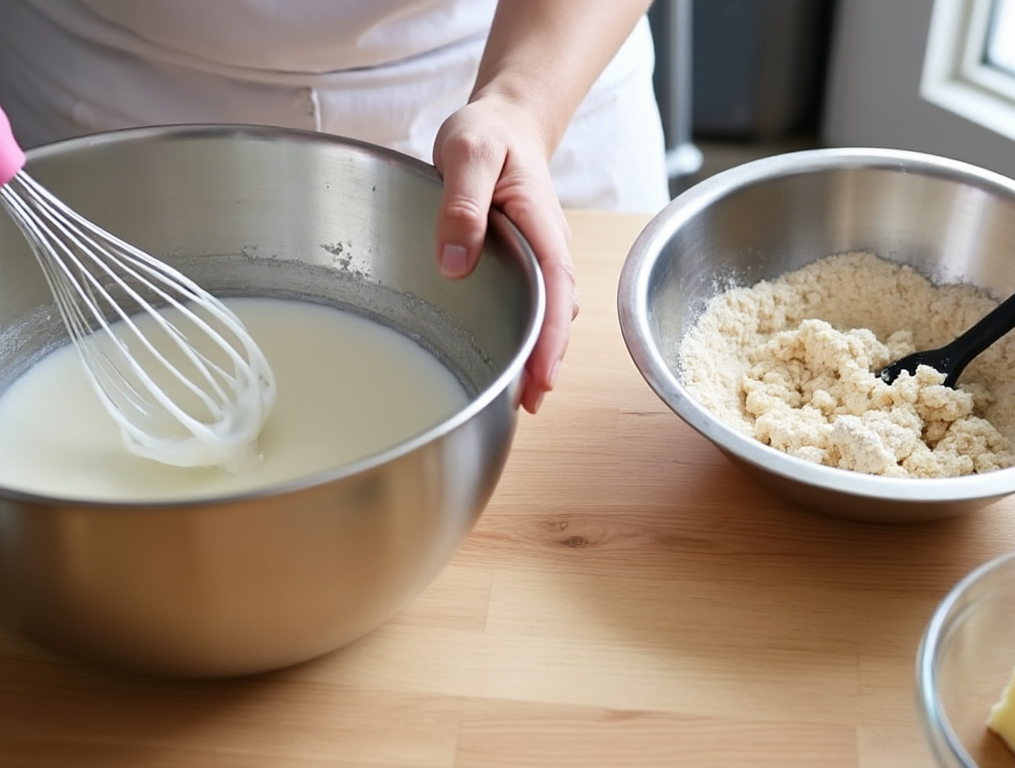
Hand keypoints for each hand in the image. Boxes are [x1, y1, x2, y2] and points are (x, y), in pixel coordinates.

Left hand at [433, 94, 576, 413]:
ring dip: (538, 355)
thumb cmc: (488, 133)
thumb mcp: (468, 152)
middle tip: (527, 404)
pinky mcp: (523, 266)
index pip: (557, 288)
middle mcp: (548, 248)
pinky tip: (506, 364)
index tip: (543, 373)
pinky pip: (530, 307)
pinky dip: (525, 338)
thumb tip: (455, 265)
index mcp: (541, 224)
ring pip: (547, 315)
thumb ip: (462, 203)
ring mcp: (538, 260)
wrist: (504, 122)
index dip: (552, 335)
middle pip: (558, 313)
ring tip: (519, 400)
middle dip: (548, 360)